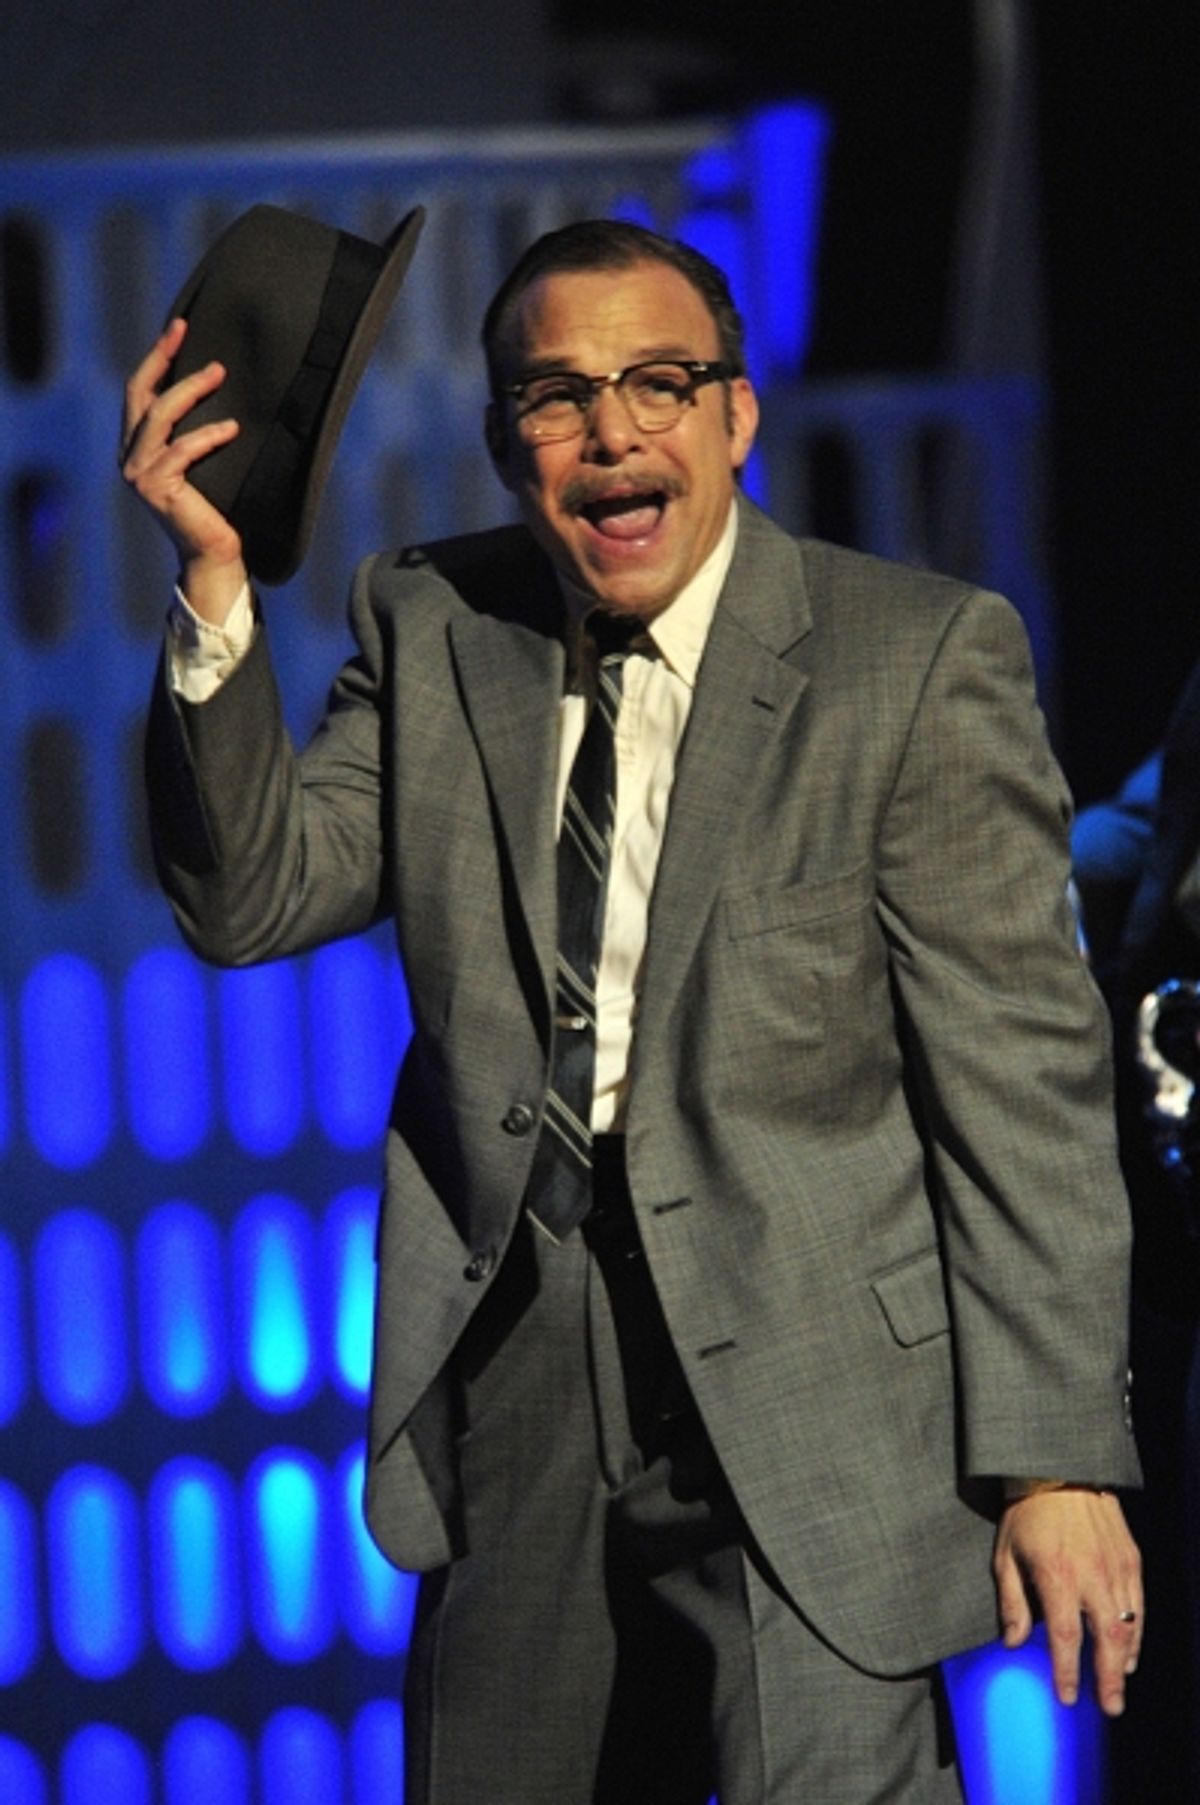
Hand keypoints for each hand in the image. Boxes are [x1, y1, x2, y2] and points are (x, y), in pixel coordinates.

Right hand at [119, 317, 246, 622]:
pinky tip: (232, 428)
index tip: (178, 328)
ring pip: (160, 415)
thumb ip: (192, 431)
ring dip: (190, 389)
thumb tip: (216, 383)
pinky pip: (183, 449)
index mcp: (135, 447)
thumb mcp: (200, 462)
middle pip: (140, 393)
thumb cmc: (214, 508)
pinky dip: (209, 435)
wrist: (213, 554)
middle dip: (162, 358)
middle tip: (187, 332)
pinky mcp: (156, 488)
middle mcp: (129, 457)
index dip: (156, 357)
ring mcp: (138, 473)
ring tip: (219, 372)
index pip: (139, 391)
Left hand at [993, 1487, 1142, 1715]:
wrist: (1061, 1470)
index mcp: (1057, 1576)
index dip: (1068, 1672)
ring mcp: (1115, 1567)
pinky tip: (1130, 1649)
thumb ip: (1011, 1601)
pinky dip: (1136, 1631)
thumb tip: (1013, 1642)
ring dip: (1125, 1660)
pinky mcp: (1131, 1558)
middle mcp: (1091, 1576)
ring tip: (1118, 1684)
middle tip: (1109, 1706)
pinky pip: (1138, 1604)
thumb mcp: (1006, 1554)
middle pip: (1107, 1639)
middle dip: (1109, 1678)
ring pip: (1128, 1625)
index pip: (1066, 1638)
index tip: (1067, 1697)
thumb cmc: (1028, 1513)